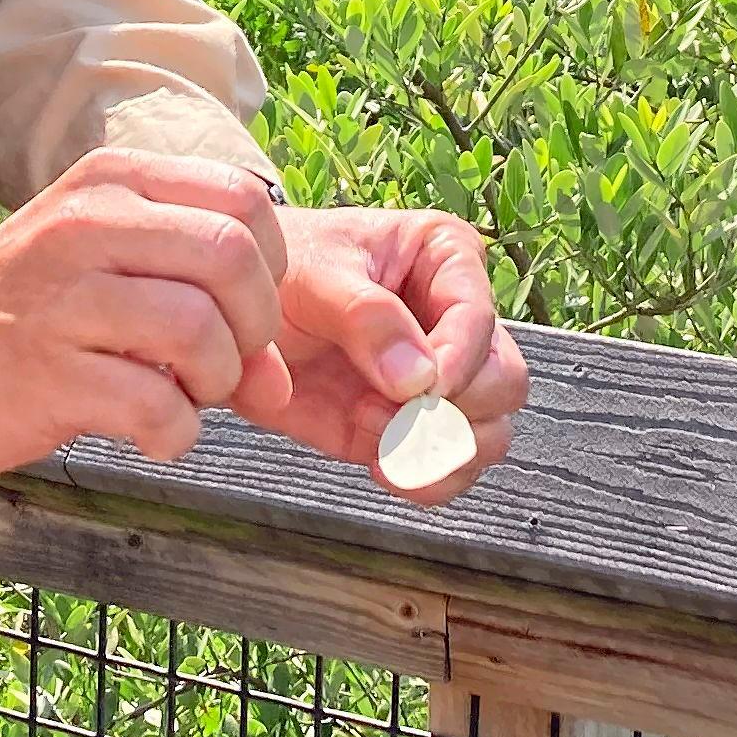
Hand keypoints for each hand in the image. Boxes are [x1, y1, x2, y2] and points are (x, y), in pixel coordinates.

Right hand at [0, 152, 288, 472]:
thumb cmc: (36, 308)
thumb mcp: (115, 270)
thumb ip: (209, 302)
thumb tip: (281, 379)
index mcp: (114, 181)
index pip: (243, 200)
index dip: (272, 266)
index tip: (246, 309)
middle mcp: (87, 224)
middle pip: (232, 258)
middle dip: (255, 326)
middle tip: (225, 361)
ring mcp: (62, 298)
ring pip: (199, 328)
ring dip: (217, 381)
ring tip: (188, 394)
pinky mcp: (47, 374)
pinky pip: (156, 405)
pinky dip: (178, 432)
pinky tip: (156, 432)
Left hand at [233, 205, 527, 503]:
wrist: (232, 315)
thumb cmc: (279, 270)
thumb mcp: (315, 276)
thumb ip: (366, 318)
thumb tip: (420, 381)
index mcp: (446, 257)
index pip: (479, 316)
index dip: (457, 360)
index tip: (419, 390)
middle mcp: (457, 319)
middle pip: (504, 382)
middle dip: (454, 411)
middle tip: (392, 413)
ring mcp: (440, 380)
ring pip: (491, 433)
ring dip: (440, 451)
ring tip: (376, 438)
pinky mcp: (413, 427)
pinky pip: (449, 468)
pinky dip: (424, 479)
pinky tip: (381, 464)